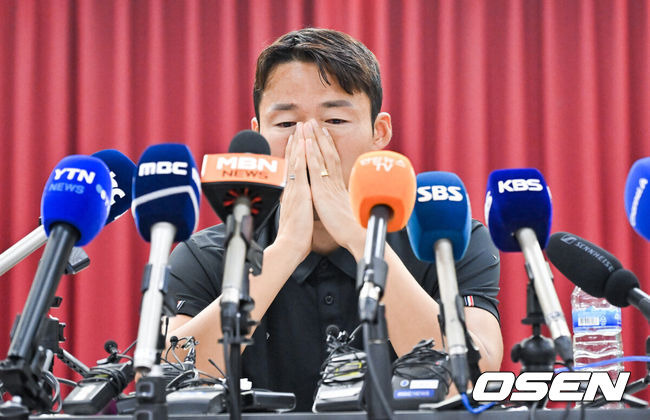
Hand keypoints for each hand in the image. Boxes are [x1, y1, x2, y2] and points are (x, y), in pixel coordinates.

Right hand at [275, 122, 313, 262]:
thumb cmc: (296, 237)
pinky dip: (300, 154)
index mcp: (291, 194)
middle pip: (293, 161)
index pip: (293, 170)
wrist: (291, 245)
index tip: (297, 141)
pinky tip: (302, 142)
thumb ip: (298, 208)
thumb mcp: (298, 217)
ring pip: (295, 161)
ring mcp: (293, 188)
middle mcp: (290, 188)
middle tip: (299, 127)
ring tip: (301, 127)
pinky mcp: (298, 191)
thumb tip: (302, 205)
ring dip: (298, 143)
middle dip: (296, 143)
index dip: (295, 154)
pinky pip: (299, 168)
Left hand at [304, 120, 365, 256]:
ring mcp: (328, 184)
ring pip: (321, 156)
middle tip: (313, 122)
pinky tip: (305, 142)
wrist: (357, 234)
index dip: (327, 146)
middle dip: (319, 137)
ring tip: (307, 124)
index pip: (333, 161)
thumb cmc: (353, 228)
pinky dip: (310, 153)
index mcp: (339, 186)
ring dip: (313, 139)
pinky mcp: (322, 190)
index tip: (323, 133)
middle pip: (327, 153)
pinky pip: (315, 168)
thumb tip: (342, 201)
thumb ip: (342, 202)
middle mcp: (334, 181)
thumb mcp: (346, 211)